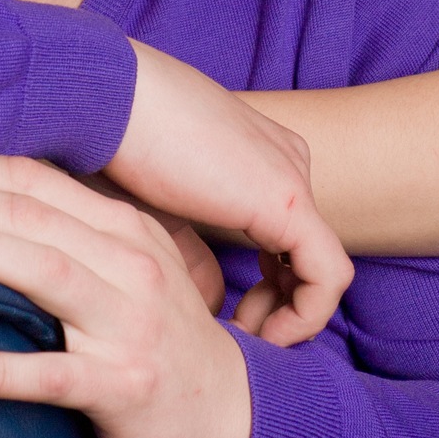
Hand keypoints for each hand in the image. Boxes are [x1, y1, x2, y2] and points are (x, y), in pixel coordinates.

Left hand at [0, 153, 251, 437]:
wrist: (231, 410)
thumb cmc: (154, 331)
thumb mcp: (123, 264)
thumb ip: (66, 232)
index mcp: (120, 225)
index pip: (31, 180)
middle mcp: (128, 262)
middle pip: (28, 214)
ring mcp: (130, 323)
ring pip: (44, 272)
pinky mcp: (126, 386)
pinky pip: (54, 375)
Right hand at [108, 43, 352, 344]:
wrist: (112, 98)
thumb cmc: (118, 144)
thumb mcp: (160, 211)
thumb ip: (192, 256)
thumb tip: (214, 304)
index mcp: (262, 157)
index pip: (287, 239)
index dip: (266, 291)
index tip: (225, 317)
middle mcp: (289, 163)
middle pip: (306, 257)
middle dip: (276, 307)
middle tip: (235, 332)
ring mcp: (292, 178)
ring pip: (324, 271)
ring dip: (291, 319)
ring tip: (245, 339)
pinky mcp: (287, 201)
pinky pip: (327, 277)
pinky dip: (302, 318)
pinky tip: (261, 337)